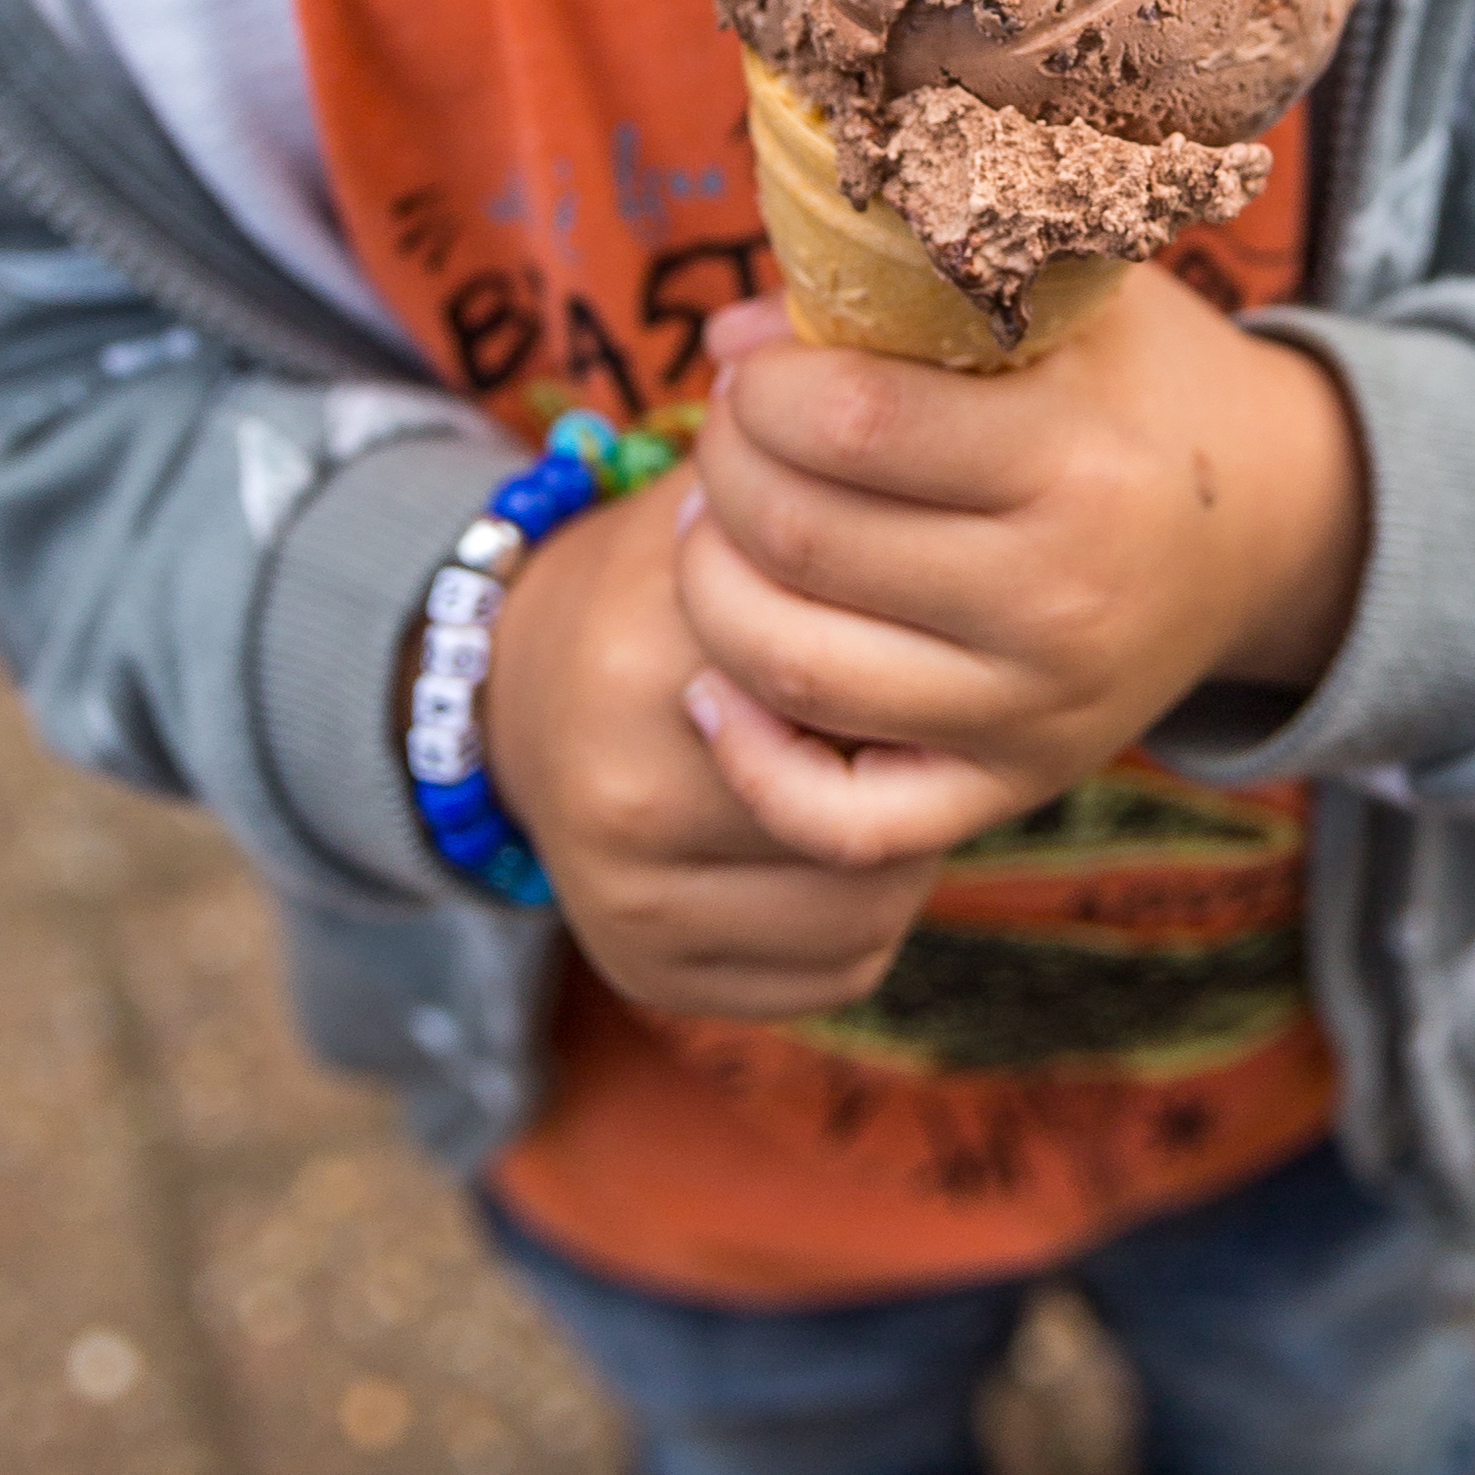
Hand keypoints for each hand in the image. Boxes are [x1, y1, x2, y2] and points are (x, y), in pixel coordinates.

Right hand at [471, 465, 944, 1019]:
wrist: (510, 684)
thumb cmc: (654, 578)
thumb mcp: (722, 507)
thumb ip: (831, 508)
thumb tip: (964, 499)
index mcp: (652, 662)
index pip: (858, 685)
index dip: (919, 659)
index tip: (934, 631)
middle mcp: (628, 798)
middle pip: (872, 810)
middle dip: (917, 760)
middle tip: (924, 706)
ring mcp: (631, 903)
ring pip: (870, 906)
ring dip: (904, 842)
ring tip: (883, 773)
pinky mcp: (650, 975)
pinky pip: (836, 968)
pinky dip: (861, 915)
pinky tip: (837, 842)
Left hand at [671, 275, 1365, 871]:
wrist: (1264, 527)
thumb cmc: (1136, 389)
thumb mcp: (1065, 302)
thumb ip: (908, 294)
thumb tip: (733, 339)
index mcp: (1079, 460)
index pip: (848, 418)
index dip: (761, 386)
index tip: (755, 368)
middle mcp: (1060, 602)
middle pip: (803, 537)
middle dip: (723, 469)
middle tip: (727, 437)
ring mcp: (1035, 712)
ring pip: (794, 670)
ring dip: (709, 588)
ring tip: (715, 532)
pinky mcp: (1012, 787)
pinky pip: (842, 821)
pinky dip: (752, 760)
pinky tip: (716, 687)